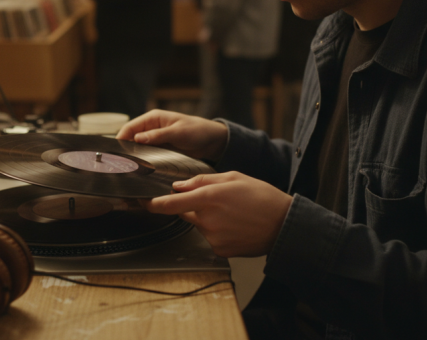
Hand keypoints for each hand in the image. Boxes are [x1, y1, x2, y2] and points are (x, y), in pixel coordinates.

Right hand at [116, 109, 227, 161]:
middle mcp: (151, 129)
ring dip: (134, 157)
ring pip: (138, 149)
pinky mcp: (161, 150)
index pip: (130, 128)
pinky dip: (143, 162)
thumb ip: (158, 135)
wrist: (213, 141)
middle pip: (131, 139)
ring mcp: (155, 140)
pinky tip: (140, 171)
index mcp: (153, 118)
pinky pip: (148, 156)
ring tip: (128, 170)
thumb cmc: (197, 131)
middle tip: (120, 165)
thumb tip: (137, 138)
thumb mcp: (178, 133)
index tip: (115, 153)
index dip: (120, 139)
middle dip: (125, 150)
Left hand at [145, 172, 292, 256]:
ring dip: (207, 218)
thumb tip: (179, 186)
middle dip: (193, 206)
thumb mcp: (233, 177)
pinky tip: (234, 225)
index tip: (143, 201)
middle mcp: (207, 219)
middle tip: (217, 201)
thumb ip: (202, 181)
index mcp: (209, 197)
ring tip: (232, 213)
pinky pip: (209, 237)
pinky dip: (217, 231)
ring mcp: (212, 237)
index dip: (152, 203)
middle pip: (185, 212)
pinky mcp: (219, 249)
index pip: (170, 203)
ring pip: (198, 224)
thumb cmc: (262, 197)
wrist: (283, 224)